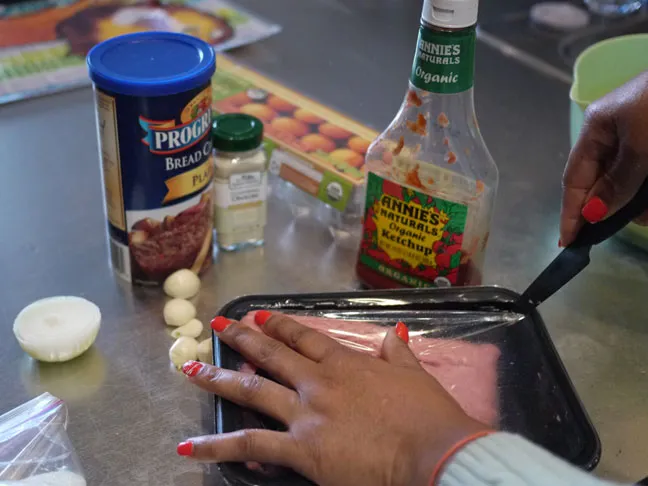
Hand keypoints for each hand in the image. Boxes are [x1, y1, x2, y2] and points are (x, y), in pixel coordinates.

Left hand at [178, 313, 486, 485]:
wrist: (433, 452)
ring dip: (218, 379)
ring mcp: (306, 413)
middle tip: (217, 325)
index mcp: (346, 364)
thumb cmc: (428, 416)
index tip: (258, 316)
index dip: (278, 325)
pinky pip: (251, 445)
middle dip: (241, 338)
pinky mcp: (301, 448)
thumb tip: (395, 333)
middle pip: (271, 355)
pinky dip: (218, 446)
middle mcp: (319, 382)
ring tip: (189, 370)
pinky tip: (189, 448)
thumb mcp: (415, 375)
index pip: (304, 338)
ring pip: (252, 390)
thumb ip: (399, 352)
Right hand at [561, 72, 647, 245]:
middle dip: (614, 208)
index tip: (569, 242)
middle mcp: (613, 133)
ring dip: (639, 202)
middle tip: (630, 226)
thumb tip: (592, 213)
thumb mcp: (641, 147)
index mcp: (596, 128)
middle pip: (602, 182)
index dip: (571, 211)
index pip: (574, 178)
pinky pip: (643, 175)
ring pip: (628, 181)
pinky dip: (647, 191)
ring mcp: (638, 137)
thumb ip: (617, 182)